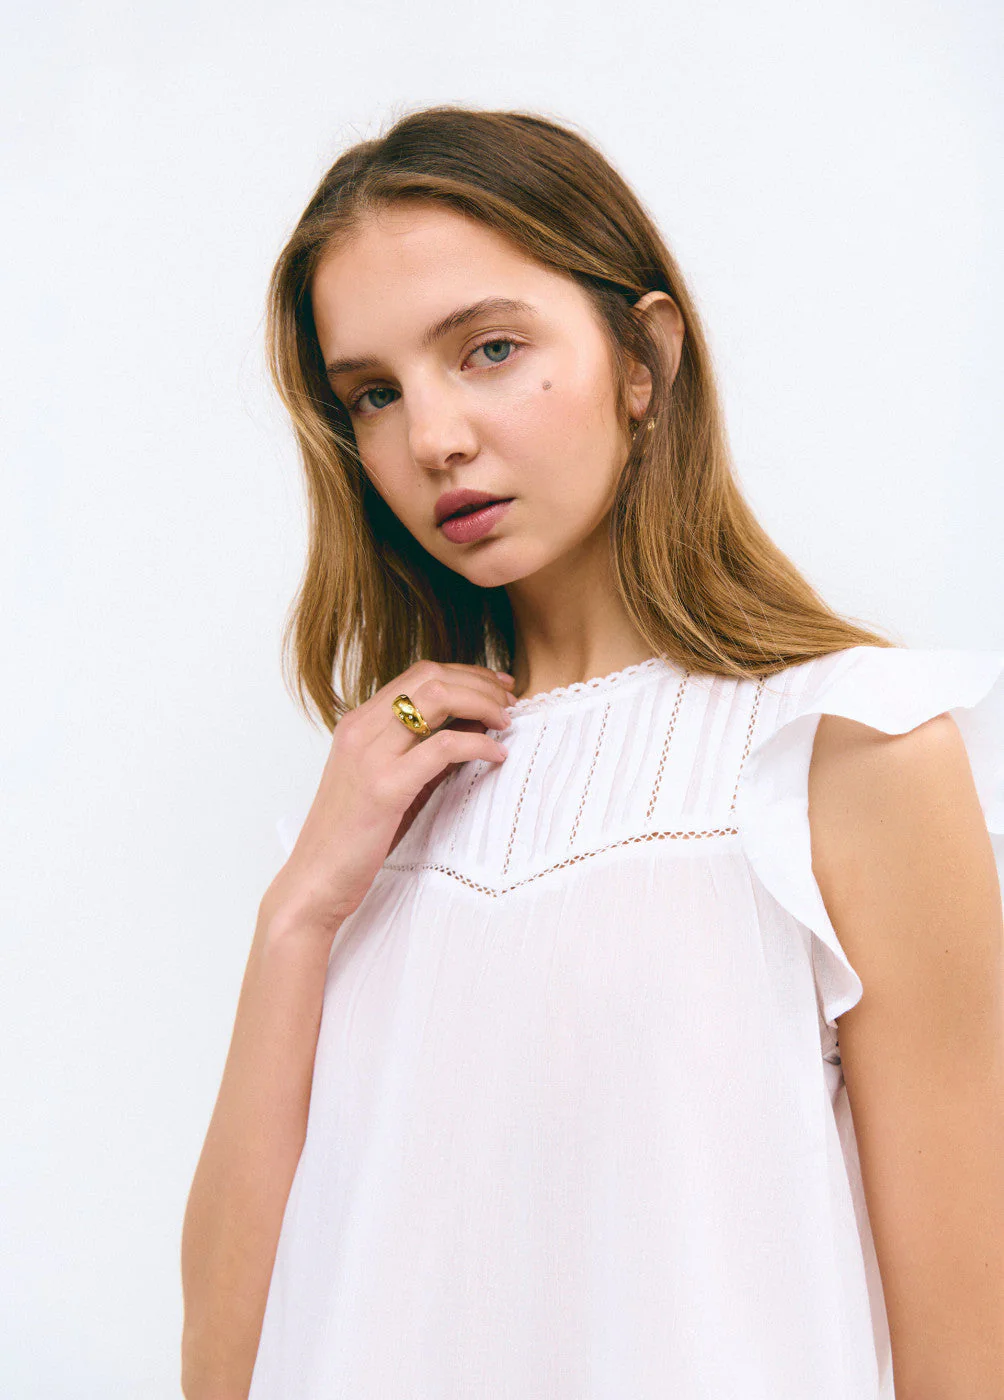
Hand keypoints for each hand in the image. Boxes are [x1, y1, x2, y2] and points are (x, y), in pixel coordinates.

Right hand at [261, 661, 515, 938]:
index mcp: (359, 724)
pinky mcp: (384, 787)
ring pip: (437, 698)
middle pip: (431, 677)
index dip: (466, 673)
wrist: (315, 881)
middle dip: (479, 683)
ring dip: (482, 703)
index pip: (419, 674)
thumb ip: (426, 751)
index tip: (497, 686)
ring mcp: (370, 755)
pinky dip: (478, 744)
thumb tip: (475, 724)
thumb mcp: (392, 782)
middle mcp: (360, 729)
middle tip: (510, 700)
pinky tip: (497, 755)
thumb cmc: (354, 838)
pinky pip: (442, 747)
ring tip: (507, 722)